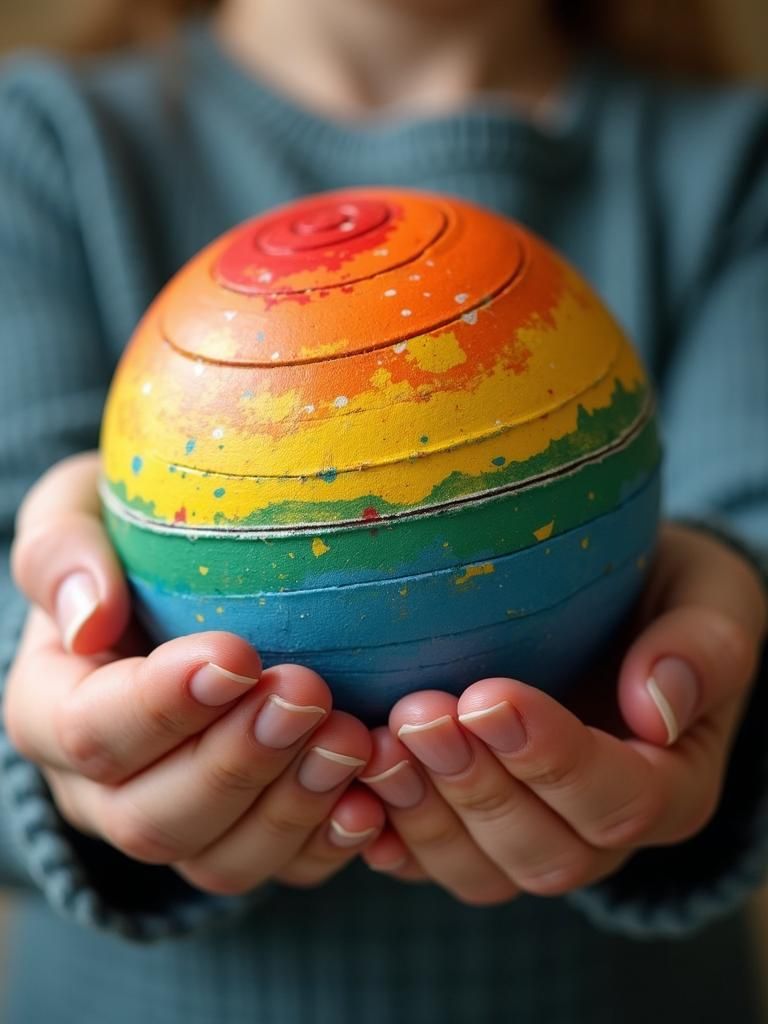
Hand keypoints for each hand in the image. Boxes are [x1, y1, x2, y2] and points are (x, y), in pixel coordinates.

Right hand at [6, 452, 383, 894]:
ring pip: (218, 860)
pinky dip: (330, 842)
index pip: (88, 732)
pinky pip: (281, 870)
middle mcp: (102, 788)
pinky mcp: (242, 835)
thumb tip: (89, 620)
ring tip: (353, 740)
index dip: (160, 706)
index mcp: (52, 709)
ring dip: (290, 807)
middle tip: (306, 694)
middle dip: (237, 761)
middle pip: (152, 817)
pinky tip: (375, 800)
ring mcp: (177, 819)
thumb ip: (64, 555)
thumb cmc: (127, 538)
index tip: (236, 654)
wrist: (171, 584)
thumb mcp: (77, 514)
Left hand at [359, 523, 767, 903]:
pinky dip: (385, 837)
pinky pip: (426, 862)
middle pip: (543, 853)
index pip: (621, 801)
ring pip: (480, 871)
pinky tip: (346, 796)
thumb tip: (659, 707)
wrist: (611, 602)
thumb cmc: (663, 591)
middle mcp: (597, 830)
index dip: (554, 761)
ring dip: (424, 814)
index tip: (491, 697)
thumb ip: (704, 649)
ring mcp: (528, 834)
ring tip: (374, 743)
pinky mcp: (469, 826)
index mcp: (670, 785)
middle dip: (476, 788)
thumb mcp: (708, 597)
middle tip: (419, 714)